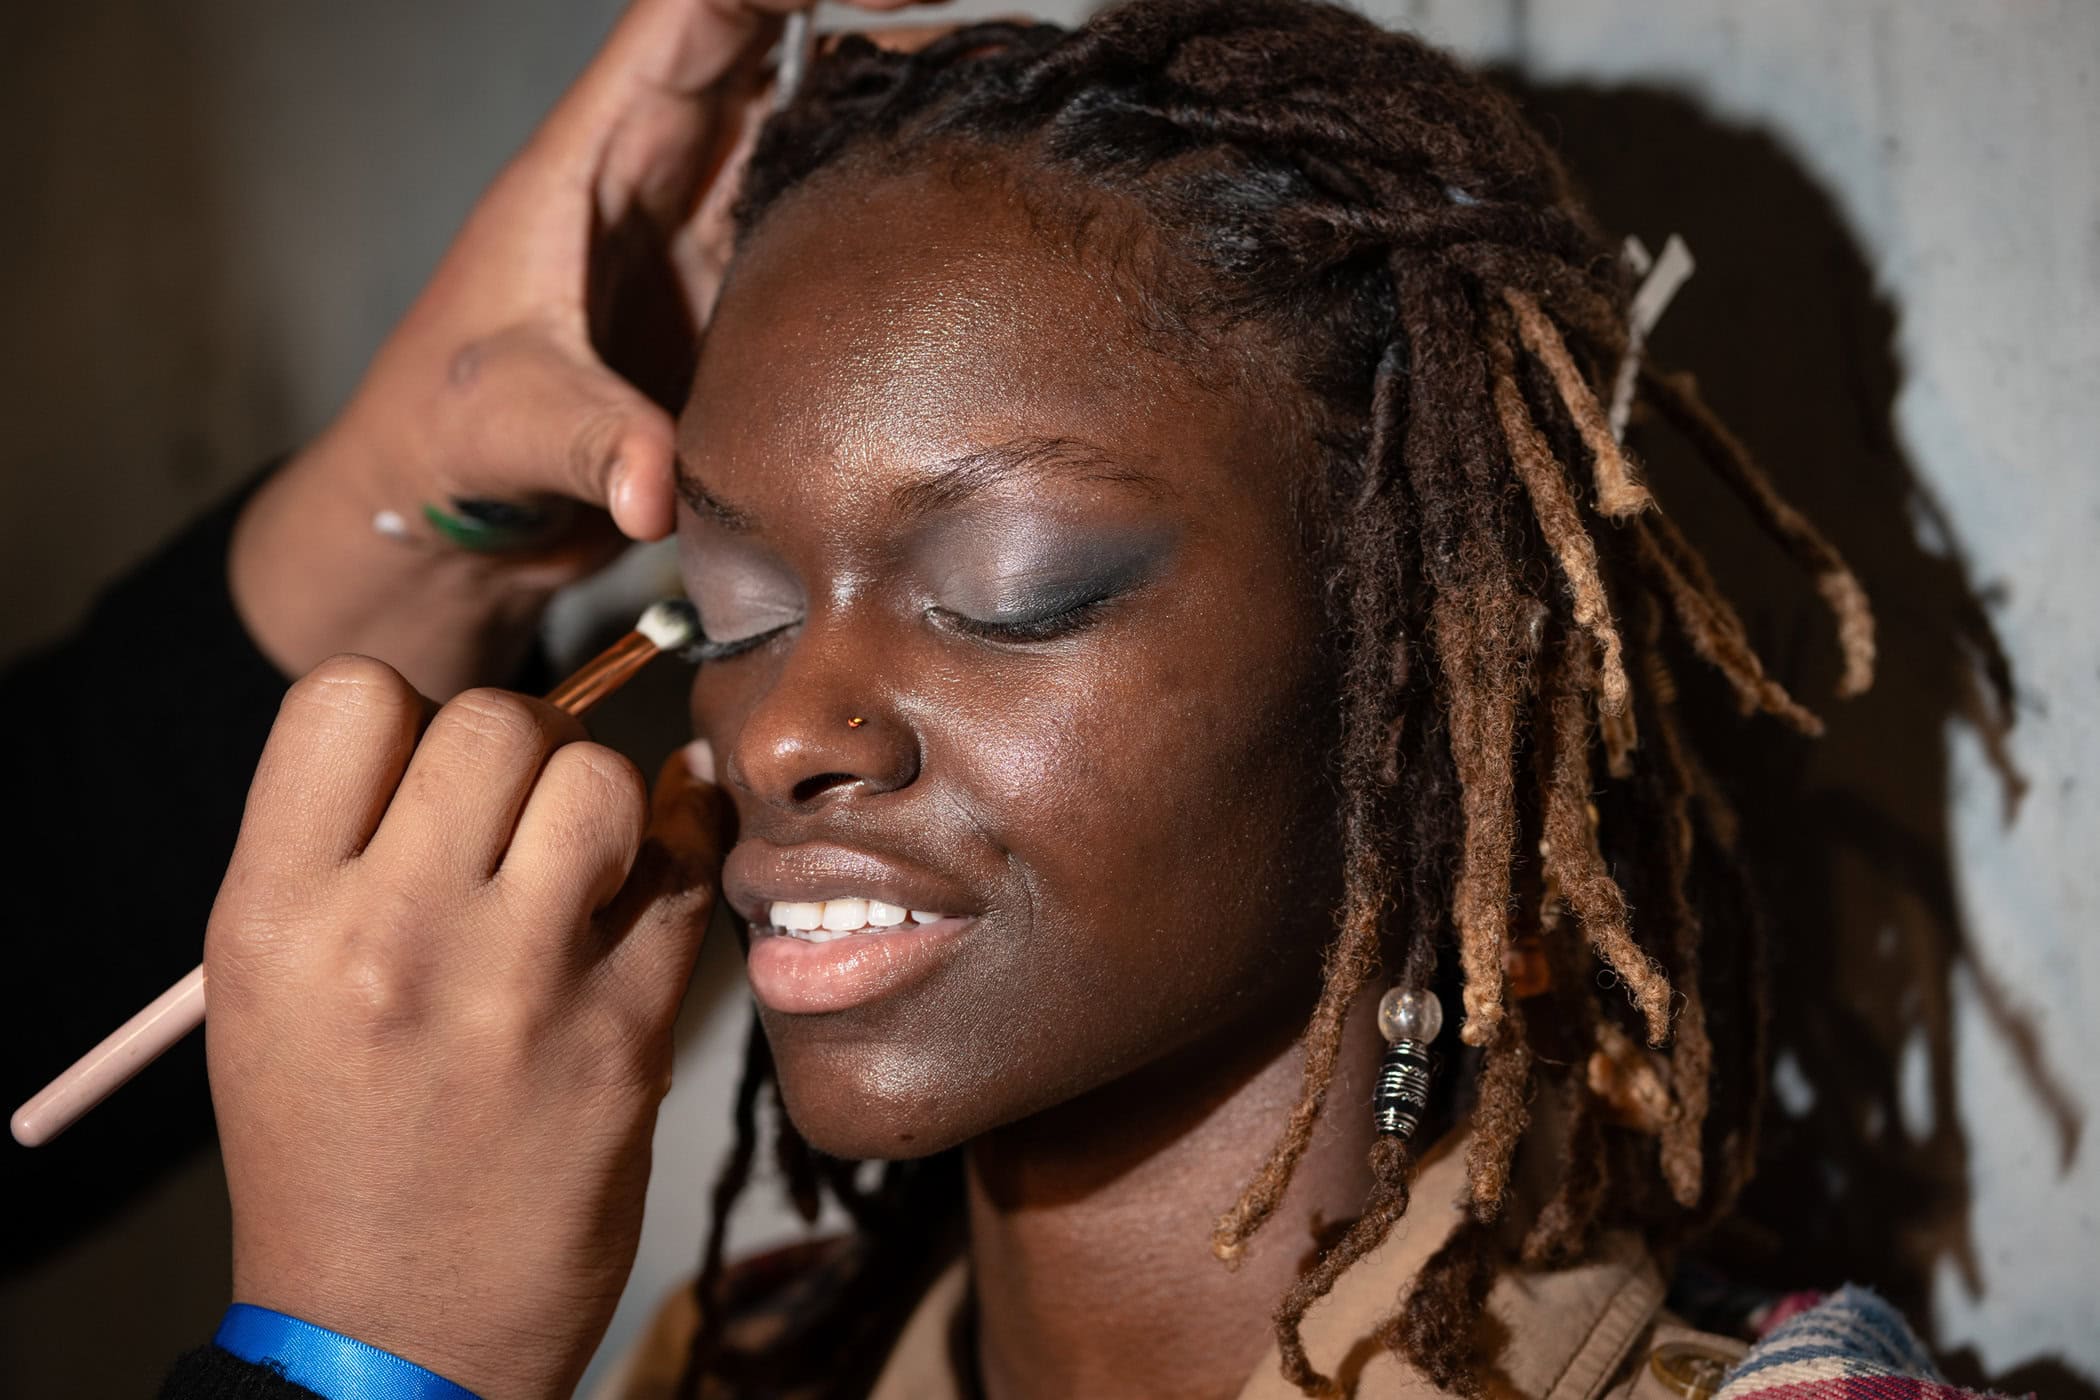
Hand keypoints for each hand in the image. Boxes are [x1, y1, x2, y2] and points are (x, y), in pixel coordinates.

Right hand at [204, 656, 729, 1398]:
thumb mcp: (269, 988)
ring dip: (604, 799)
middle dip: (520, 744)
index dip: (405, 711)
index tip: (426, 766)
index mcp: (275, 917)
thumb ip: (347, 848)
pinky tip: (658, 861)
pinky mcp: (625, 1032)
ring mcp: (517, 984)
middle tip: (518, 813)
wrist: (393, 1332)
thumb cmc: (328, 1147)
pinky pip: (686, 868)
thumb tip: (462, 729)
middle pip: (494, 720)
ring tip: (580, 864)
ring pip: (602, 777)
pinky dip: (684, 843)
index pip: (352, 695)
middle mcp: (391, 936)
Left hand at [230, 0, 930, 696]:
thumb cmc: (445, 437)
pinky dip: (885, 204)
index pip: (692, 12)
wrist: (456, 517)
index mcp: (594, 155)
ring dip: (890, 103)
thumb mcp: (510, 427)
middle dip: (866, 21)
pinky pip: (825, 224)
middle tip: (966, 38)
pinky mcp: (740, 301)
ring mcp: (706, 236)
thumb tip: (652, 487)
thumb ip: (587, 442)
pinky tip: (955, 214)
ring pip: (813, 128)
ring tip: (986, 103)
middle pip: (775, 49)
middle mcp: (659, 175)